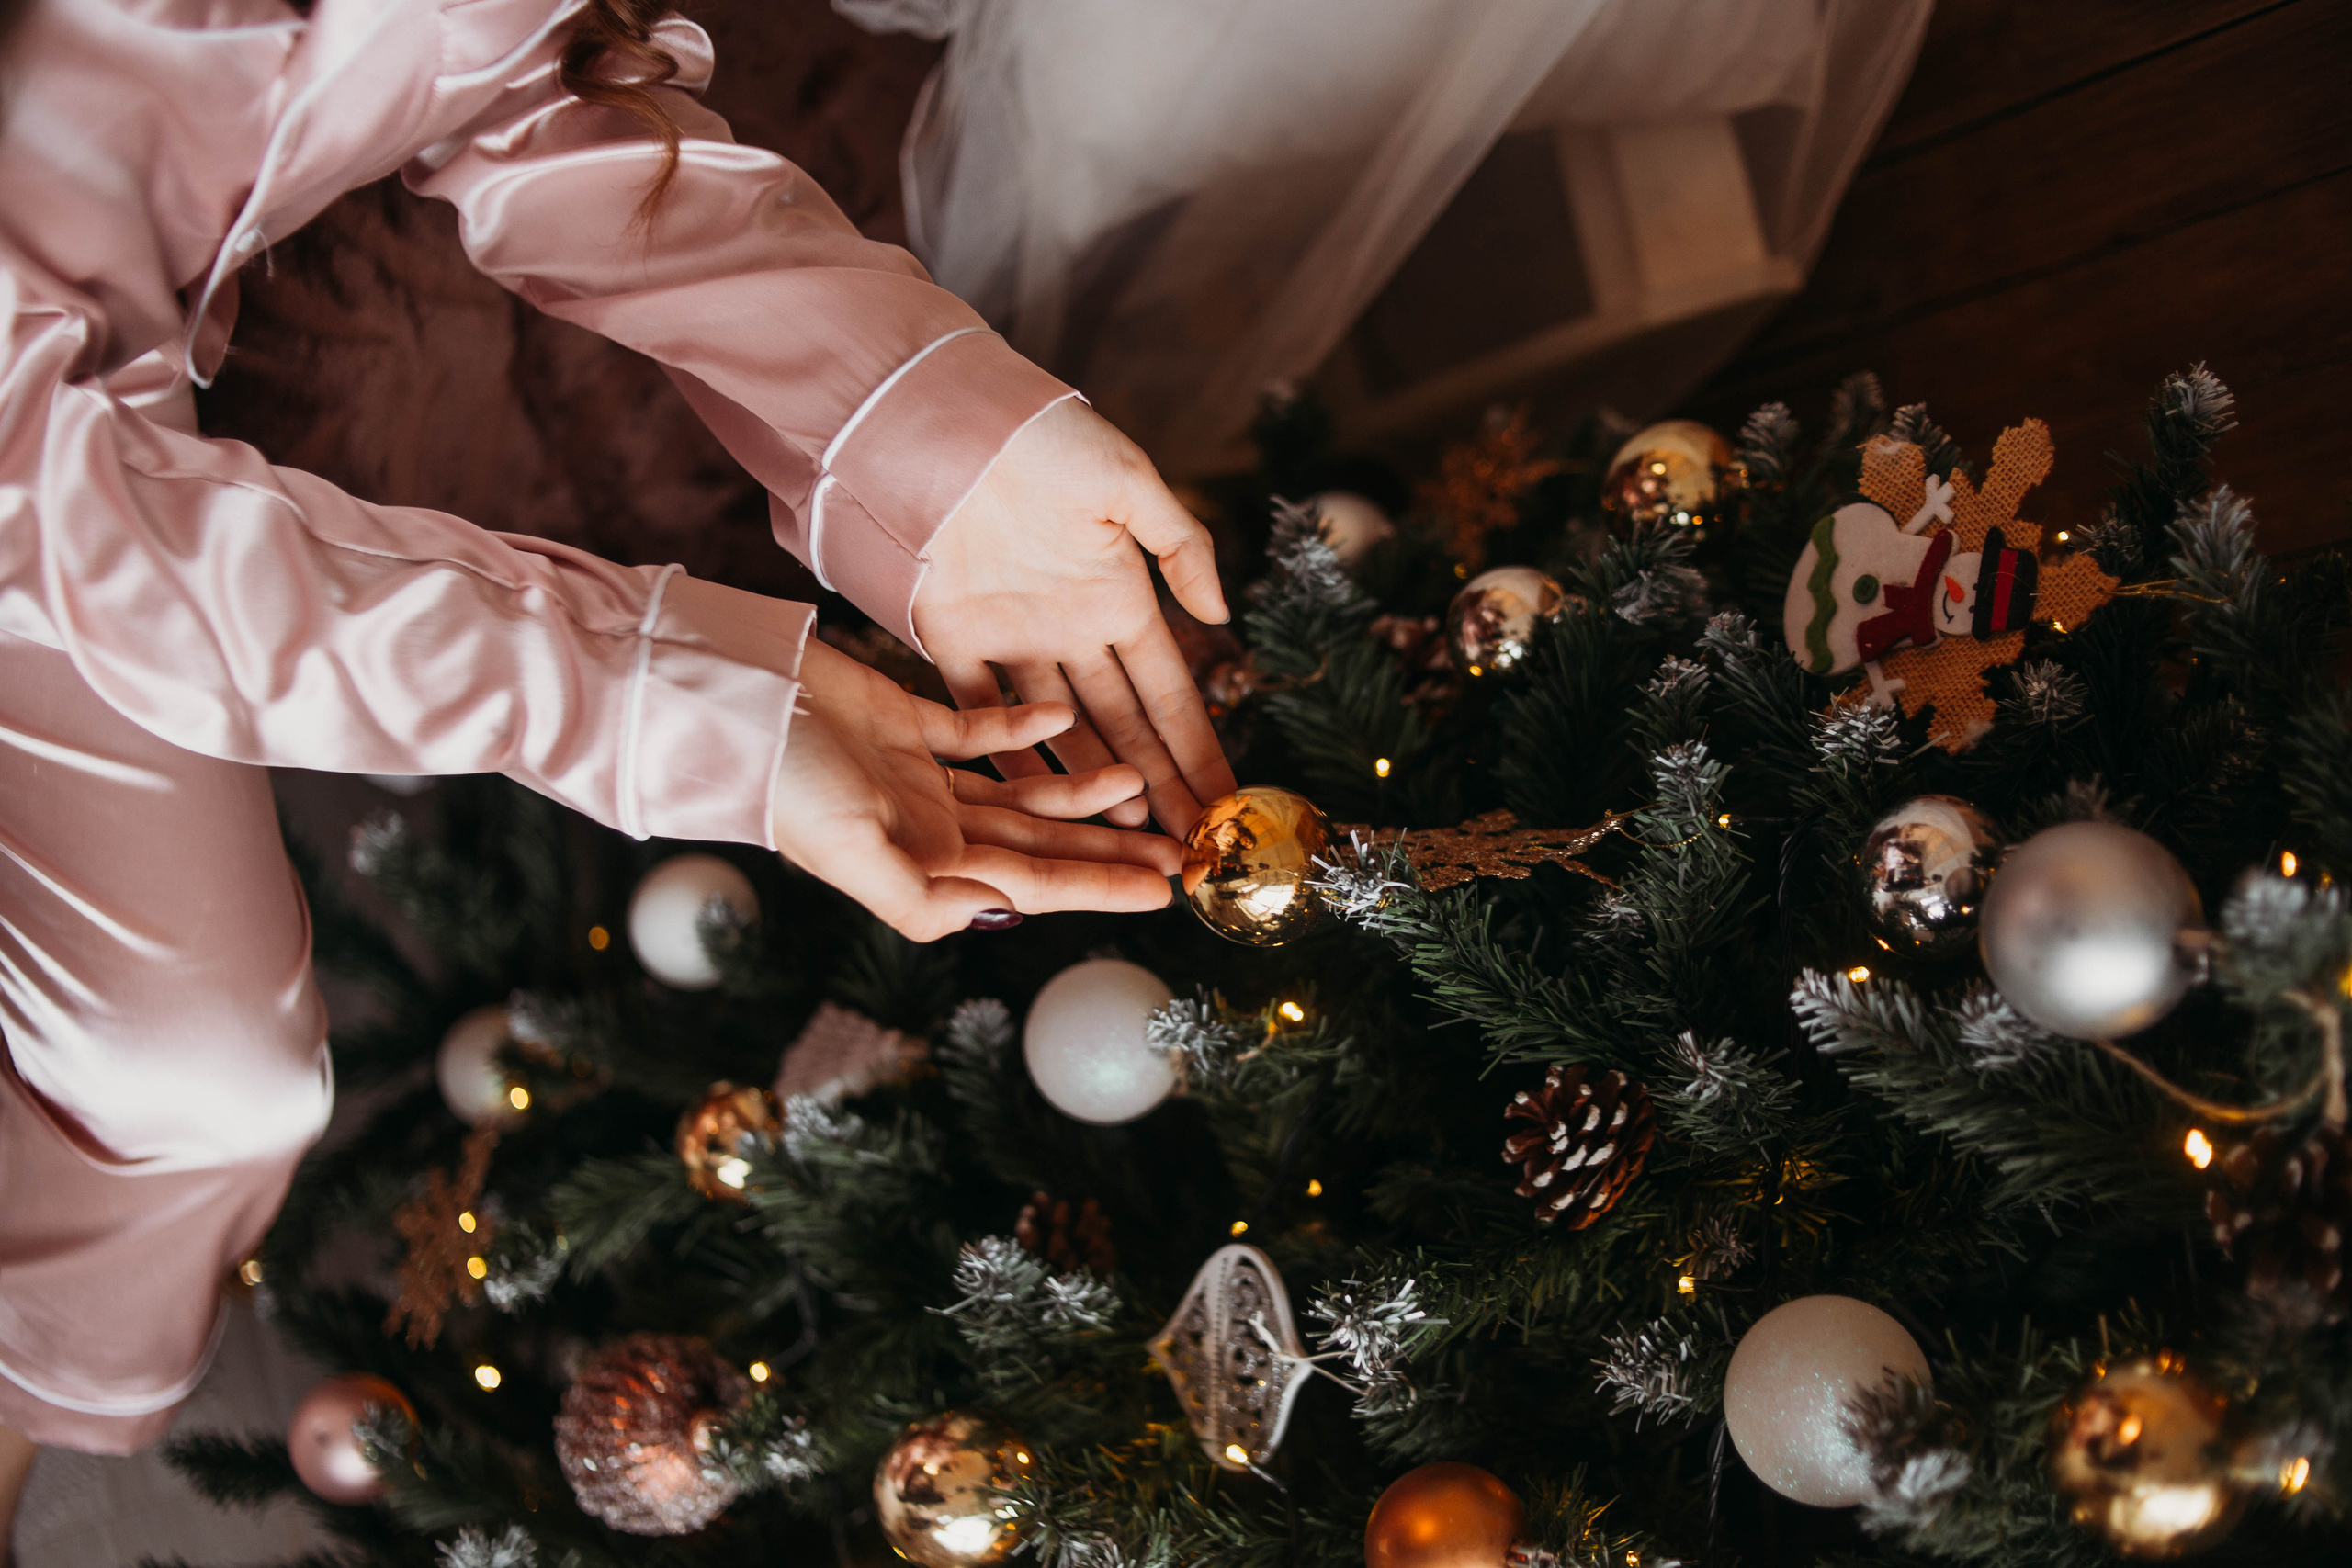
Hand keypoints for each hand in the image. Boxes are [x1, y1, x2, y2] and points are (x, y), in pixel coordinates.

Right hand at [771, 641, 1179, 941]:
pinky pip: (978, 728)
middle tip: (1176, 848)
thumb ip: (925, 897)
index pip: (1034, 882)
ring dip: (1077, 787)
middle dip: (1107, 848)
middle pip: (1040, 842)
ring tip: (1133, 779)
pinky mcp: (905, 719)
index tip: (1163, 889)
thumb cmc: (783, 783)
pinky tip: (1061, 715)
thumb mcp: (851, 854)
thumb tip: (1004, 914)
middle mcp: (929, 828)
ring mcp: (918, 776)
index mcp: (923, 866)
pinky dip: (1019, 725)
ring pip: (1020, 790)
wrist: (726, 705)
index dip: (1101, 886)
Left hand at [915, 398, 1238, 834]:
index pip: (1170, 692)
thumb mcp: (1130, 482)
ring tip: (1124, 840)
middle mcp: (1070, 630)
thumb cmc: (1045, 438)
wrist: (946, 417)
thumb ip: (1182, 546)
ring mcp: (1012, 640)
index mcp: (1118, 597)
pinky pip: (981, 711)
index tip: (1229, 802)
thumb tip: (1221, 618)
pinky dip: (1007, 755)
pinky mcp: (949, 638)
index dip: (1199, 748)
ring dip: (1090, 786)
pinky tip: (1033, 805)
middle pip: (1123, 727)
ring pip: (1059, 733)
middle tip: (1188, 849)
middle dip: (1159, 788)